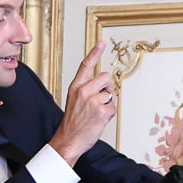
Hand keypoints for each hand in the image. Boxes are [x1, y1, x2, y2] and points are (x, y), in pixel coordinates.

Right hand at [49, 41, 116, 166]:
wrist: (69, 140)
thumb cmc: (73, 123)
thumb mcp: (75, 101)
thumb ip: (87, 90)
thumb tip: (106, 87)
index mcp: (75, 87)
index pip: (85, 65)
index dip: (94, 53)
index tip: (101, 43)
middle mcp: (83, 91)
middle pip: (106, 77)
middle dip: (108, 87)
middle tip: (102, 98)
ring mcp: (92, 100)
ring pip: (111, 94)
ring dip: (108, 103)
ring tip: (96, 113)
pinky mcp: (101, 111)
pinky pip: (113, 107)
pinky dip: (109, 114)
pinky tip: (99, 119)